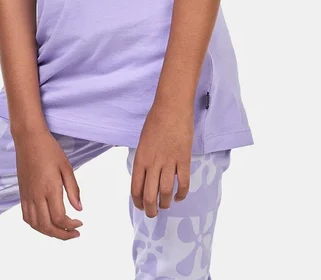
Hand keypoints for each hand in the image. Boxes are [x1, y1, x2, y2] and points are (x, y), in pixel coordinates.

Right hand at [13, 125, 83, 239]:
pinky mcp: (22, 193)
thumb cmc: (49, 149)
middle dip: (62, 235)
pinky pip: (26, 217)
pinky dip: (36, 225)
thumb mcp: (66, 166)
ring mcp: (27, 196)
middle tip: (73, 233)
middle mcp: (36, 195)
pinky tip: (45, 222)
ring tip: (61, 230)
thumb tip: (79, 209)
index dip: (70, 226)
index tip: (80, 224)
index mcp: (50, 188)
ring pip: (36, 225)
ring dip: (49, 233)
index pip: (59, 218)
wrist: (28, 138)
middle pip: (47, 227)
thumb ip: (73, 189)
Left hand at [130, 101, 193, 217]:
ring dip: (165, 203)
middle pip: (150, 195)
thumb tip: (146, 176)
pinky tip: (178, 197)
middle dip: (151, 209)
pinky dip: (181, 194)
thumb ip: (143, 159)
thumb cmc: (155, 120)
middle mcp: (153, 163)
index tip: (141, 206)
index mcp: (140, 158)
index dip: (138, 202)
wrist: (171, 106)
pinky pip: (183, 183)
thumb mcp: (143, 141)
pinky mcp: (184, 159)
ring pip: (166, 192)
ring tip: (165, 205)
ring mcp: (169, 162)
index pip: (136, 188)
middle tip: (153, 213)